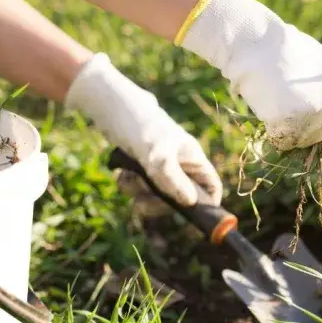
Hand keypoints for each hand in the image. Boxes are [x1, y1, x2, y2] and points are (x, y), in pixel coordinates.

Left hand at [66, 54, 221, 206]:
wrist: (110, 106)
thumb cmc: (140, 125)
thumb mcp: (157, 154)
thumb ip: (173, 179)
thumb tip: (190, 203)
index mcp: (193, 159)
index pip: (210, 187)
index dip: (206, 204)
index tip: (189, 215)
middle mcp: (180, 165)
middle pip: (180, 198)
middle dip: (160, 201)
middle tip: (144, 198)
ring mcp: (161, 167)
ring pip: (156, 194)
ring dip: (139, 192)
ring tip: (128, 178)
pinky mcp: (141, 167)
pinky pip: (139, 187)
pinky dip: (129, 184)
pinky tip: (122, 172)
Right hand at [179, 0, 321, 152]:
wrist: (256, 42)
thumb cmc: (284, 52)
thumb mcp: (321, 65)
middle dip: (310, 132)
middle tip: (291, 108)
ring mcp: (317, 112)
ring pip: (303, 142)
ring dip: (288, 130)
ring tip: (277, 100)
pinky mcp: (294, 119)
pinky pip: (283, 140)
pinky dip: (272, 130)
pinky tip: (268, 106)